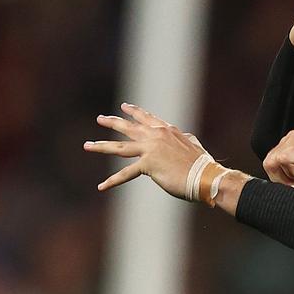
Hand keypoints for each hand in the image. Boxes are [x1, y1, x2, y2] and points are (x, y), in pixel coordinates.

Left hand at [84, 103, 211, 198]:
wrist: (205, 176)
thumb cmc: (202, 164)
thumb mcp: (194, 145)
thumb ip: (186, 139)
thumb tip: (186, 137)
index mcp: (168, 130)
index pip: (147, 118)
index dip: (135, 112)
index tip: (124, 107)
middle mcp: (156, 136)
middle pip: (129, 127)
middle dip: (113, 122)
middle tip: (100, 119)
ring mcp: (150, 149)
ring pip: (120, 146)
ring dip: (101, 146)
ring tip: (87, 145)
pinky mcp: (147, 164)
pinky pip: (125, 174)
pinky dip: (112, 181)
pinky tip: (101, 186)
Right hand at [263, 127, 293, 195]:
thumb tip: (287, 195)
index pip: (280, 159)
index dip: (289, 175)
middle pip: (271, 161)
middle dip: (283, 177)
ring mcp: (292, 136)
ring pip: (271, 161)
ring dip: (284, 174)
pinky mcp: (289, 140)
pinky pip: (274, 158)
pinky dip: (284, 169)